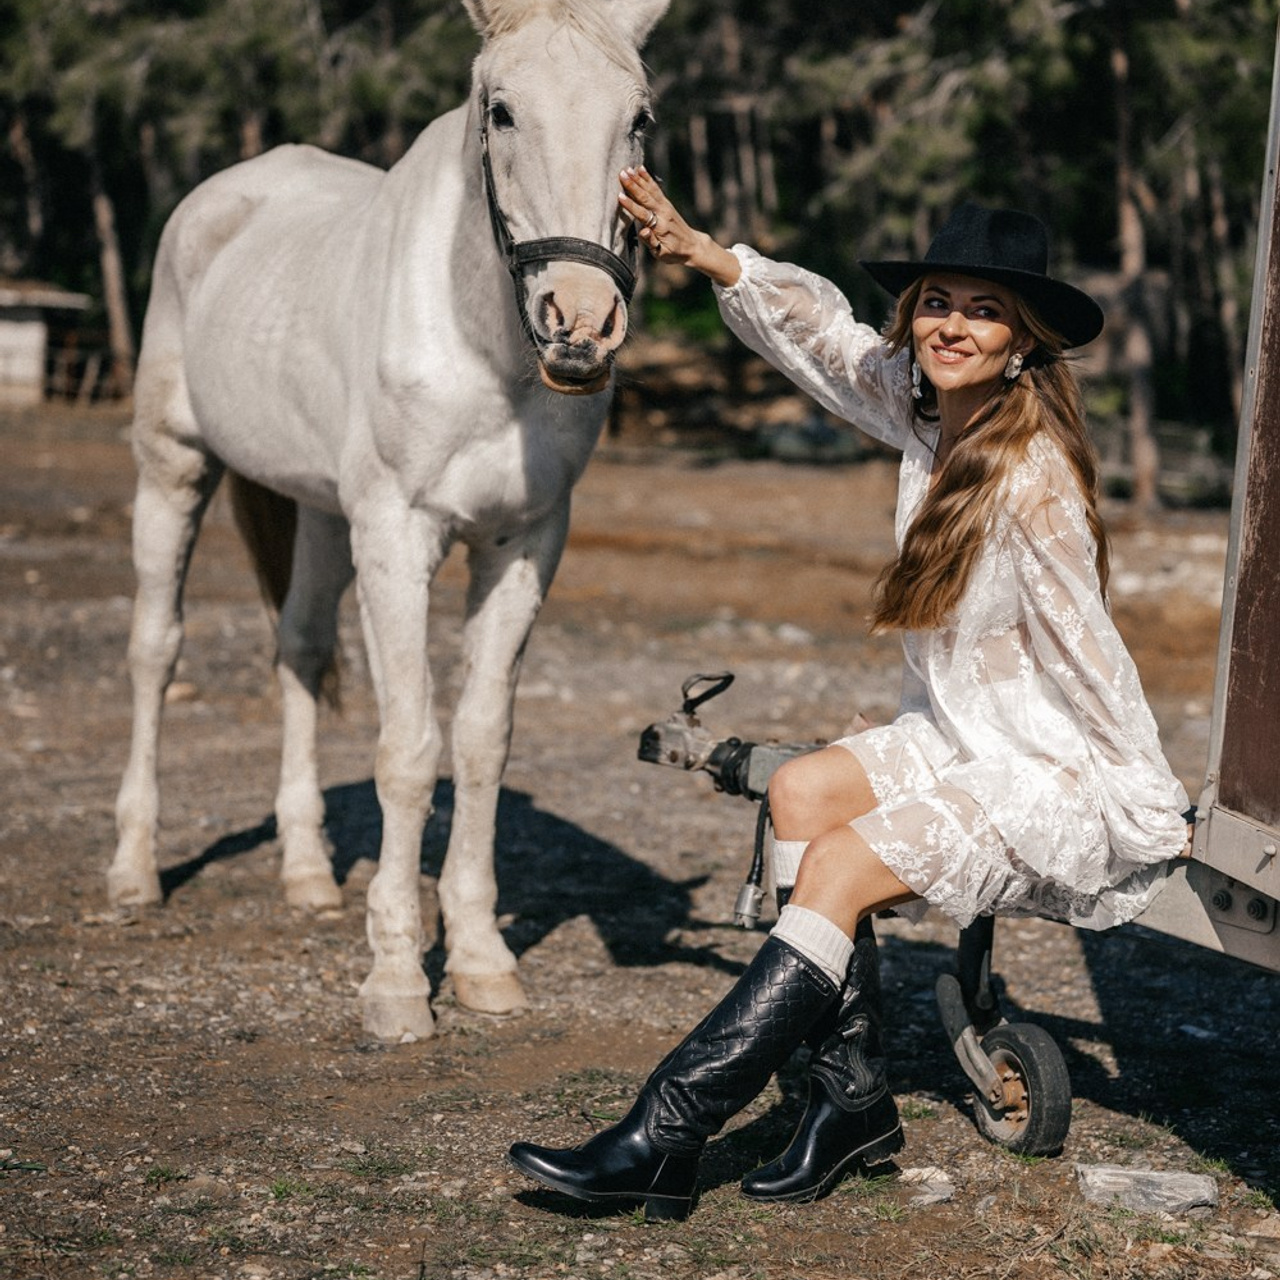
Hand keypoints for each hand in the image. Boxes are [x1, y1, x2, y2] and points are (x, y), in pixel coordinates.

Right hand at [618, 166, 740, 285]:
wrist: (692, 245)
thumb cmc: (675, 252)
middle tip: (621, 174)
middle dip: (633, 186)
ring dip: (638, 179)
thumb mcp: (662, 254)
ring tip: (627, 169)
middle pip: (645, 197)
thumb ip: (651, 242)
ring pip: (650, 190)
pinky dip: (647, 178)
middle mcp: (663, 213)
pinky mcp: (666, 203)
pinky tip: (640, 169)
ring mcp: (665, 206)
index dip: (631, 205)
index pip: (643, 214)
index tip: (620, 196)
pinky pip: (655, 188)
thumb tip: (643, 231)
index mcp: (660, 227)